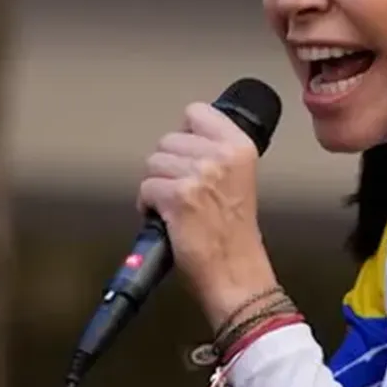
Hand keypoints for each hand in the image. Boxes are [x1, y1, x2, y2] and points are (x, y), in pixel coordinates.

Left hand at [139, 102, 278, 326]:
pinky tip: (165, 218)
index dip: (186, 134)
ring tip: (174, 205)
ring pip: (153, 163)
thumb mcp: (240, 179)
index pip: (197, 112)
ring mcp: (199, 174)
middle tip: (182, 189)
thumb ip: (218, 153)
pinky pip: (145, 188)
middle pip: (168, 139)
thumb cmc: (235, 235)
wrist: (236, 273)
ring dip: (156, 185)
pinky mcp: (178, 196)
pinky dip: (148, 205)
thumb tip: (184, 140)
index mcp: (240, 148)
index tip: (189, 153)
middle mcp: (221, 156)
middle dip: (168, 165)